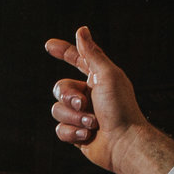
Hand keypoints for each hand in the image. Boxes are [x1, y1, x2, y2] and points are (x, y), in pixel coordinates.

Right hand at [45, 27, 146, 173]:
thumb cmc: (120, 108)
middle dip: (68, 97)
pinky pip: (60, 130)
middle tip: (83, 103)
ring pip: (57, 111)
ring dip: (74, 118)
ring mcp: (82, 115)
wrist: (124, 143)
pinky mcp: (77, 134)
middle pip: (60, 88)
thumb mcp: (107, 75)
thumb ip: (91, 54)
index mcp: (97, 78)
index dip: (63, 51)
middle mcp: (88, 95)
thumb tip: (81, 30)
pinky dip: (73, 133)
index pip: (77, 60)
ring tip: (92, 124)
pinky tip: (88, 136)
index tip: (48, 45)